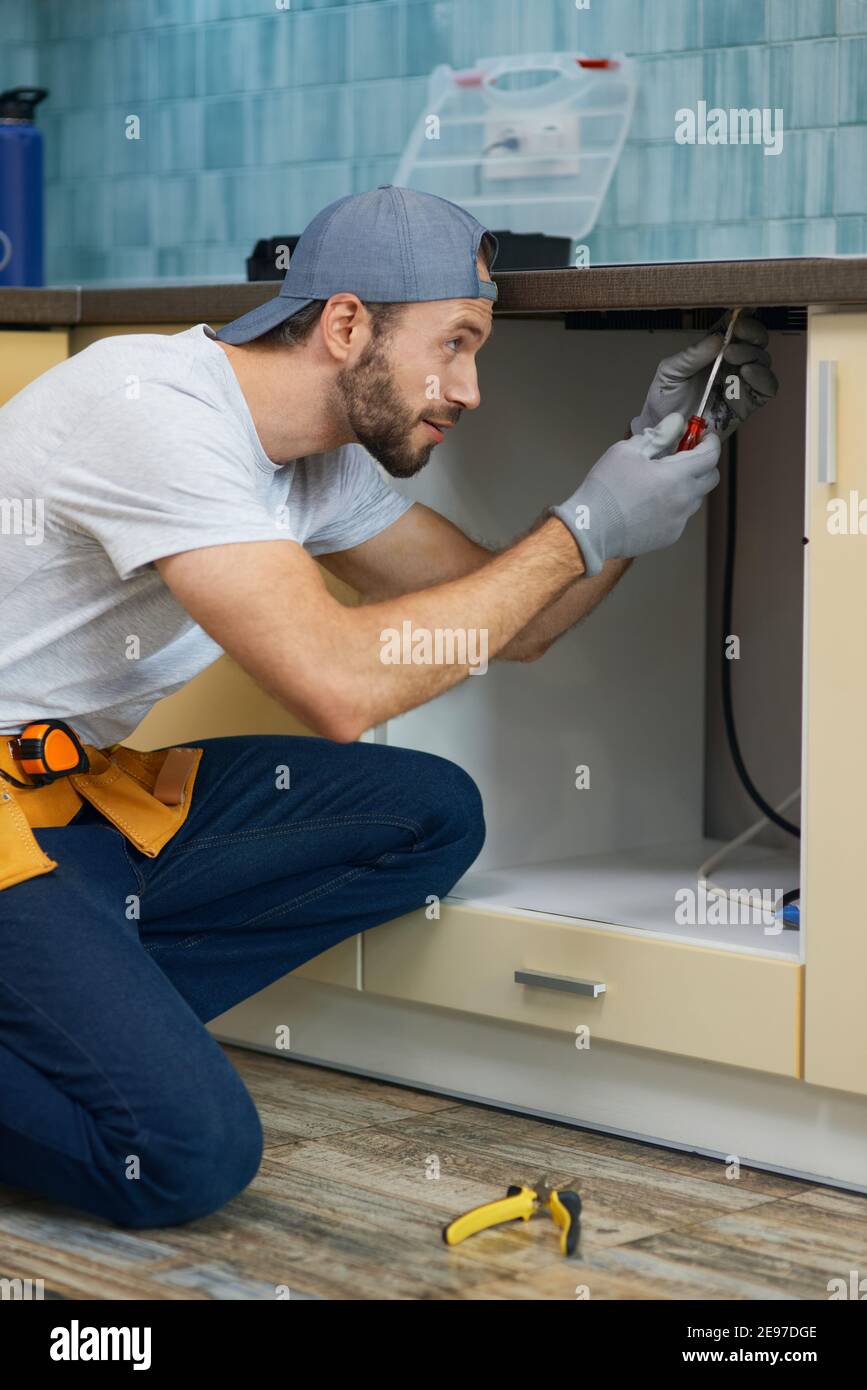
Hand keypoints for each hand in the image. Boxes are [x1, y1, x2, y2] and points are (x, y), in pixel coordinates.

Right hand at [549, 412, 720, 575]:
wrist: (591, 530)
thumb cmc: (605, 489)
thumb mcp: (627, 451)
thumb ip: (658, 435)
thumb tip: (677, 423)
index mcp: (676, 476)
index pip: (710, 456)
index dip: (710, 442)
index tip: (703, 436)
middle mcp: (683, 500)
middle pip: (711, 478)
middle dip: (704, 463)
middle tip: (685, 455)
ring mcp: (678, 521)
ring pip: (695, 498)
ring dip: (688, 485)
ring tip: (662, 480)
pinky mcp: (669, 536)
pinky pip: (681, 516)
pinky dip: (674, 505)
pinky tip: (651, 502)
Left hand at [631, 314, 778, 440]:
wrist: (666, 435)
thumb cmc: (665, 401)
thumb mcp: (670, 372)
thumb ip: (691, 355)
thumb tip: (717, 339)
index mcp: (714, 349)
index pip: (735, 326)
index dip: (742, 316)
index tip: (739, 313)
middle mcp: (732, 363)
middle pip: (756, 340)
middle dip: (751, 332)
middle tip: (737, 333)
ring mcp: (741, 382)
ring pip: (763, 359)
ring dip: (752, 353)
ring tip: (732, 357)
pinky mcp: (748, 403)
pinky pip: (767, 387)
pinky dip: (762, 377)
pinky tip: (747, 373)